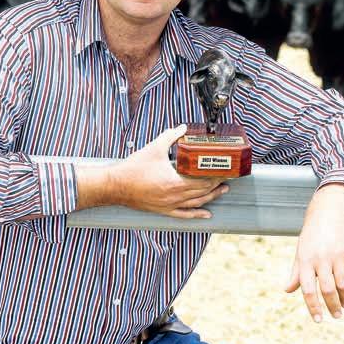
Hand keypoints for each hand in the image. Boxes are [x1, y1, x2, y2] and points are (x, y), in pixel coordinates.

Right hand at [111, 124, 228, 217]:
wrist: (116, 185)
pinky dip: (196, 215)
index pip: (203, 180)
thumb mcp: (154, 148)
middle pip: (203, 192)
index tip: (224, 169)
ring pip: (196, 204)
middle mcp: (174, 196)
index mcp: (175, 181)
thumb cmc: (133, 168)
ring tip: (222, 191)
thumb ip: (171, 136)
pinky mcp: (163, 210)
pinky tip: (206, 214)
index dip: (216, 176)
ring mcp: (169, 205)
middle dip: (216, 184)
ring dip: (211, 198)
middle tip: (226, 177)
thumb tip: (182, 128)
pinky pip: (183, 215)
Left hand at [285, 183, 343, 321]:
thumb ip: (296, 272)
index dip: (313, 306)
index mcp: (305, 260)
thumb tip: (287, 290)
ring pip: (343, 284)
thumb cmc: (312, 234)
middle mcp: (321, 258)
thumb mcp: (301, 250)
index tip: (318, 320)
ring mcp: (337, 254)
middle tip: (337, 316)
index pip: (307, 289)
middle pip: (328, 290)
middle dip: (333, 307)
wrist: (329, 210)